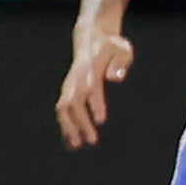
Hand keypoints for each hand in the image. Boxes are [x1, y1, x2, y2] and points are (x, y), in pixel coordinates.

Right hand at [56, 22, 134, 149]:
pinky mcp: (67, 89)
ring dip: (69, 127)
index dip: (96, 104)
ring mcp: (69, 84)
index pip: (92, 89)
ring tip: (77, 145)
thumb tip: (116, 77)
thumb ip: (120, 63)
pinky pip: (62, 110)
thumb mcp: (122, 49)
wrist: (91, 38)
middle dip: (81, 122)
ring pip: (64, 108)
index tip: (101, 120)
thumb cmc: (112, 46)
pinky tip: (71, 140)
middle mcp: (77, 79)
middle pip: (74, 102)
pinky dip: (65, 125)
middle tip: (92, 140)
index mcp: (92, 69)